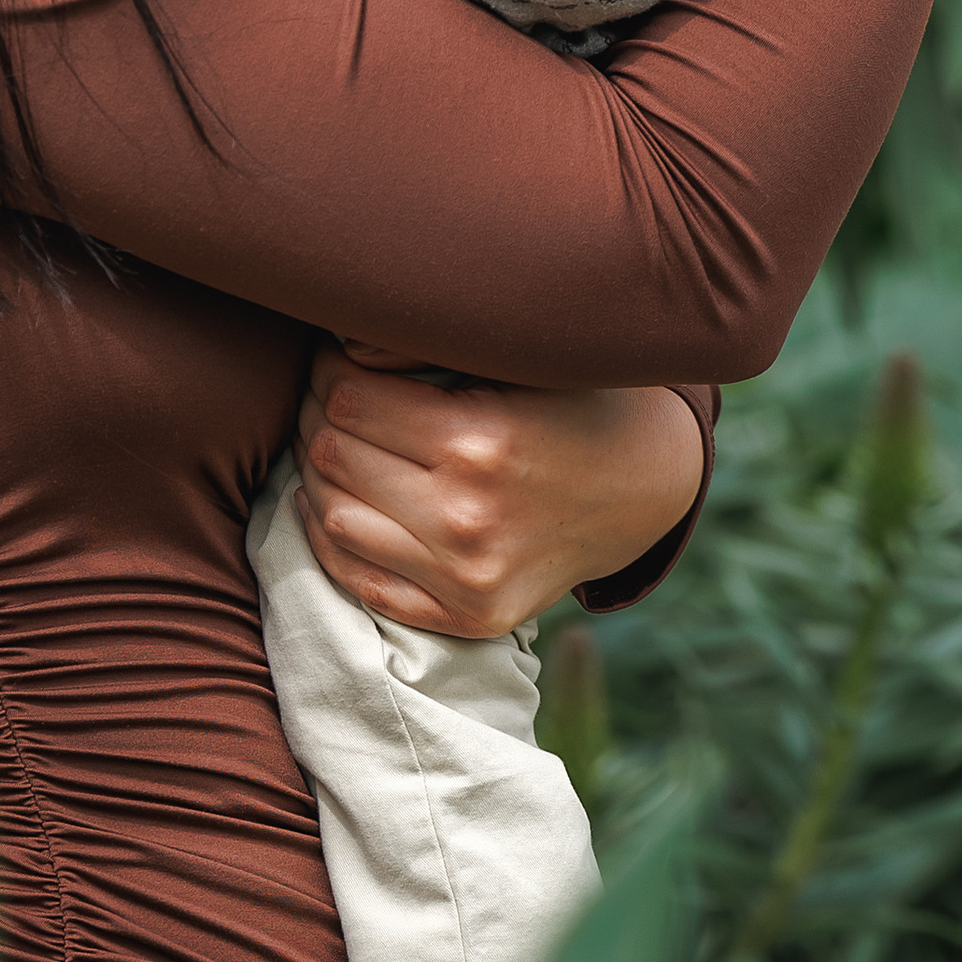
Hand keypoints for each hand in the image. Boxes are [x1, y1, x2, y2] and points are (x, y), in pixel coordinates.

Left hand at [293, 346, 706, 637]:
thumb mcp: (519, 356)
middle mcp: (468, 518)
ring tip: (328, 440)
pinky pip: (360, 582)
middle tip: (324, 392)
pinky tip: (332, 499)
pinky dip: (329, 539)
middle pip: (334, 456)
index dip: (325, 369)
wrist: (646, 486)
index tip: (331, 355)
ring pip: (332, 518)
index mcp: (480, 442)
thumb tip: (339, 344)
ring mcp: (466, 579)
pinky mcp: (468, 617)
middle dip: (315, 414)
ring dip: (315, 473)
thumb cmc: (576, 401)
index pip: (348, 399)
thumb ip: (426, 347)